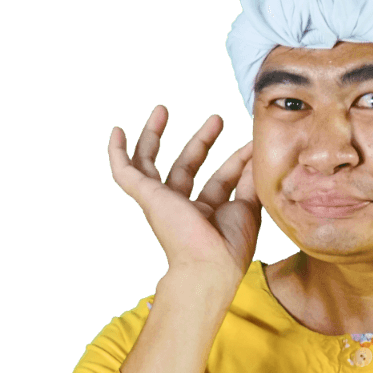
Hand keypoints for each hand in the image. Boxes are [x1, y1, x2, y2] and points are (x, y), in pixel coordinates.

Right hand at [108, 105, 261, 280]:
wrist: (209, 264)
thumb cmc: (230, 245)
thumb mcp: (247, 207)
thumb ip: (250, 181)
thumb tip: (257, 156)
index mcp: (208, 214)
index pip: (221, 180)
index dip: (236, 161)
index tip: (251, 144)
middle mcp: (183, 207)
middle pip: (187, 166)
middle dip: (202, 141)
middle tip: (217, 118)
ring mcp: (162, 201)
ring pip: (151, 163)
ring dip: (156, 135)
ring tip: (162, 108)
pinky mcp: (146, 195)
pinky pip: (123, 173)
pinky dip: (116, 153)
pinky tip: (116, 131)